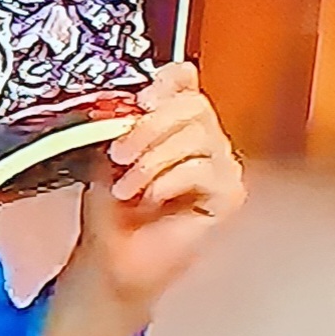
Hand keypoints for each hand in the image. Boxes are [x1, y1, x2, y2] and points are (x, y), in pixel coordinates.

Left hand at [43, 61, 245, 335]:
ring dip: (152, 161)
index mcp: (175, 122)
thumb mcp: (106, 151)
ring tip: (127, 186)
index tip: (142, 97)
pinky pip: (203, 171)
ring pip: (198, 137)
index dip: (168, 80)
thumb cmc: (110, 208)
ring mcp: (221, 167)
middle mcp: (205, 139)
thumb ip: (121, 120)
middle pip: (194, 106)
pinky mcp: (228, 196)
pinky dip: (168, 182)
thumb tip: (128, 100)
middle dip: (150, 127)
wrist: (111, 256)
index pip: (186, 80)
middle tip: (120, 152)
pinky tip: (150, 200)